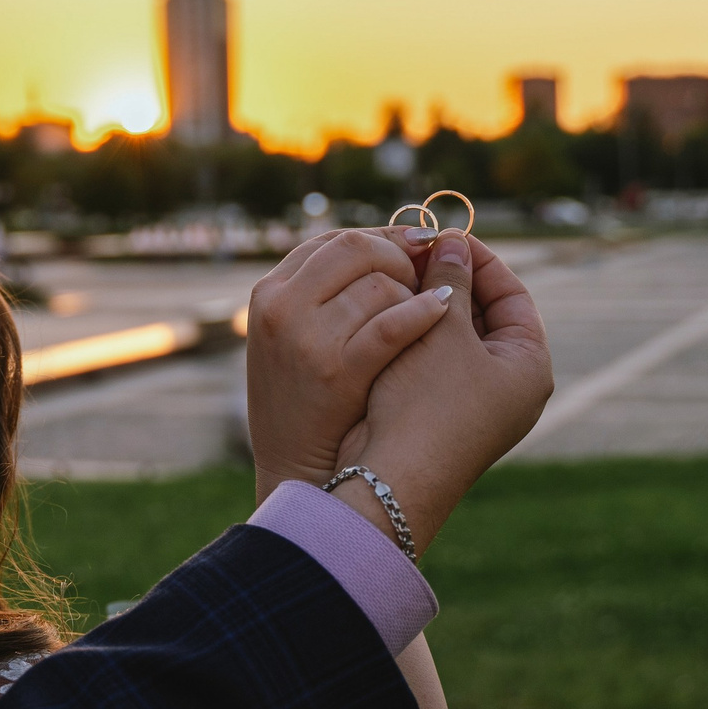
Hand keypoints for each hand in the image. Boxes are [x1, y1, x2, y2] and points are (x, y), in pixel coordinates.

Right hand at [245, 227, 454, 503]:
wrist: (300, 471)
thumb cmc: (311, 403)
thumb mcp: (308, 335)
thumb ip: (336, 288)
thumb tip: (397, 242)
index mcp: (268, 291)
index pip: (335, 240)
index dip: (381, 237)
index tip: (416, 241)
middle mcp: (278, 304)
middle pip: (352, 249)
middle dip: (397, 254)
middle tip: (426, 264)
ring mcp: (303, 336)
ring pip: (374, 282)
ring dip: (409, 287)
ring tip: (431, 297)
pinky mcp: (335, 370)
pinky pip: (389, 325)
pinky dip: (420, 313)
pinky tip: (439, 311)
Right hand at [334, 231, 550, 554]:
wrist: (390, 478)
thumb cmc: (426, 404)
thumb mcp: (442, 330)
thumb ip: (452, 281)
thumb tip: (454, 242)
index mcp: (529, 366)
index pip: (513, 295)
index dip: (479, 260)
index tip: (444, 236)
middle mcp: (511, 386)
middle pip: (487, 315)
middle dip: (452, 282)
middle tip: (417, 253)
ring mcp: (479, 403)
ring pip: (457, 338)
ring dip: (431, 307)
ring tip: (399, 277)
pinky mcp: (444, 415)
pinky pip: (436, 362)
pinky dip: (417, 336)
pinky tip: (388, 314)